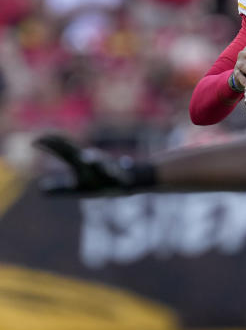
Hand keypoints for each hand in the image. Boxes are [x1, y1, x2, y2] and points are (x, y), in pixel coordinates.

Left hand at [33, 135, 150, 194]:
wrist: (128, 181)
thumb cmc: (100, 183)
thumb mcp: (78, 188)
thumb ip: (60, 187)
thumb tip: (41, 190)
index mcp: (79, 163)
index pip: (62, 151)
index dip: (49, 145)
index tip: (34, 141)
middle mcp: (91, 162)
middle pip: (75, 152)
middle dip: (64, 146)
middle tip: (48, 139)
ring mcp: (105, 167)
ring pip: (98, 162)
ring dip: (93, 159)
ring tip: (85, 156)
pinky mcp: (118, 176)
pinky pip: (116, 174)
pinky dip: (113, 172)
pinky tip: (111, 175)